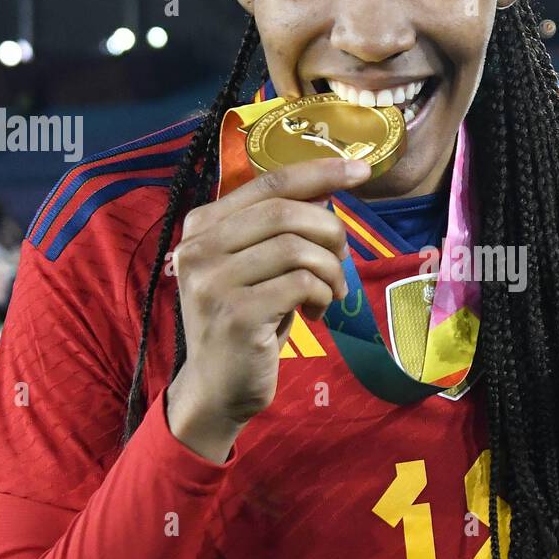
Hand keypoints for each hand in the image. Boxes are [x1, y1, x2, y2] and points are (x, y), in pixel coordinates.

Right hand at [165, 155, 370, 459]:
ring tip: (330, 293)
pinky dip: (321, 295)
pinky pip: (300, 283)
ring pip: (297, 248)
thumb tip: (327, 191)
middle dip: (330, 232)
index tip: (361, 170)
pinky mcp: (235, 314)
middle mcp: (198, 247)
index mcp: (202, 225)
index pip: (268, 183)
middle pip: (286, 211)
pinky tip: (315, 312)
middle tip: (341, 262)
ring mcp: (212, 281)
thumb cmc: (247, 321)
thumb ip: (278, 228)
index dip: (319, 171)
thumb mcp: (257, 266)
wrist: (218, 388)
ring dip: (330, 270)